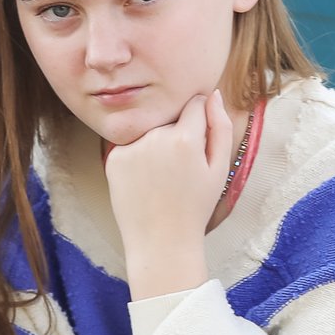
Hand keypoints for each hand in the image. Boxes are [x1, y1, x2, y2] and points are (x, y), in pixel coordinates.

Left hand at [103, 88, 233, 297]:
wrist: (161, 240)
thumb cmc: (195, 207)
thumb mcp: (219, 169)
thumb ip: (220, 127)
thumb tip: (213, 94)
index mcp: (185, 138)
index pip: (195, 103)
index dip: (201, 120)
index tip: (200, 140)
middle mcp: (155, 137)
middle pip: (171, 118)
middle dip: (179, 133)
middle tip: (182, 168)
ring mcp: (131, 147)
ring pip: (150, 131)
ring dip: (157, 144)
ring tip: (163, 176)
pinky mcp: (114, 158)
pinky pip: (132, 145)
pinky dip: (139, 157)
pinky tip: (146, 181)